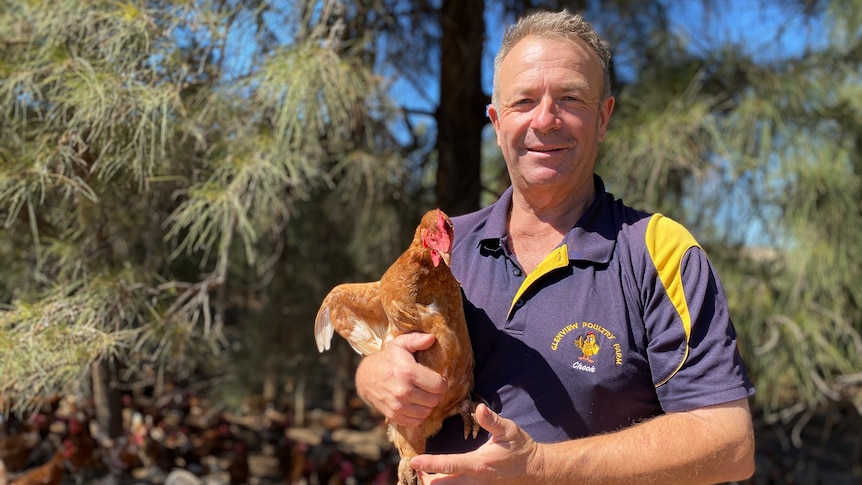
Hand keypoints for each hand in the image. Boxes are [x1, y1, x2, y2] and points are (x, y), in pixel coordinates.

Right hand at [355, 332, 447, 427]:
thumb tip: (432, 338)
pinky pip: (416, 422)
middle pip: (434, 400)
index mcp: (408, 372)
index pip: (438, 385)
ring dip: (428, 405)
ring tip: (423, 395)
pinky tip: (415, 404)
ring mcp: (397, 406)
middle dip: (436, 394)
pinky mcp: (393, 416)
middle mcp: (403, 391)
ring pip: (426, 412)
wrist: (366, 378)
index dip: (442, 382)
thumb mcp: (400, 344)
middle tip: (430, 387)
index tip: (437, 378)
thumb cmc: (388, 359)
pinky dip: (418, 415)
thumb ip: (417, 339)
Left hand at [409, 404, 540, 483]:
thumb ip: (492, 420)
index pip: (448, 465)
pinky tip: (438, 478)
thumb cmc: (520, 448)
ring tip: (423, 474)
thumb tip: (479, 408)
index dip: (429, 464)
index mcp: (478, 464)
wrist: (534, 470)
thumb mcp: (508, 430)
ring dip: (434, 483)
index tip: (414, 461)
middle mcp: (475, 481)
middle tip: (415, 467)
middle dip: (425, 478)